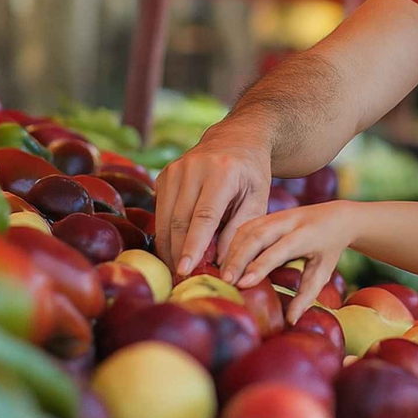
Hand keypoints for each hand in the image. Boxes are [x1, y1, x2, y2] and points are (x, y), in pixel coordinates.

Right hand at [155, 132, 271, 275]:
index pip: (203, 216)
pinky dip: (165, 232)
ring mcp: (175, 169)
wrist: (236, 138)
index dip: (193, 245)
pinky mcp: (164, 175)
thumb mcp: (258, 199)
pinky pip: (160, 211)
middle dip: (178, 252)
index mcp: (222, 172)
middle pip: (179, 219)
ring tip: (178, 269)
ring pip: (164, 218)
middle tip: (183, 279)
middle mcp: (194, 167)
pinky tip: (174, 249)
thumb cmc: (251, 173)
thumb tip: (222, 263)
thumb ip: (240, 230)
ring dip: (169, 246)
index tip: (185, 270)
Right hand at [220, 203, 357, 323]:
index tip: (243, 283)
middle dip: (239, 258)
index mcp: (307, 235)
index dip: (260, 266)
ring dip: (233, 251)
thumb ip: (307, 296)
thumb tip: (291, 321)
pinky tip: (227, 261)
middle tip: (226, 281)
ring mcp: (278, 215)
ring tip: (224, 275)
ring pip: (249, 229)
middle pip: (258, 236)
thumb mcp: (323, 272)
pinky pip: (247, 226)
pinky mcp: (269, 215)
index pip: (279, 250)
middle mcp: (290, 221)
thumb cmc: (329, 249)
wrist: (337, 217)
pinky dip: (234, 243)